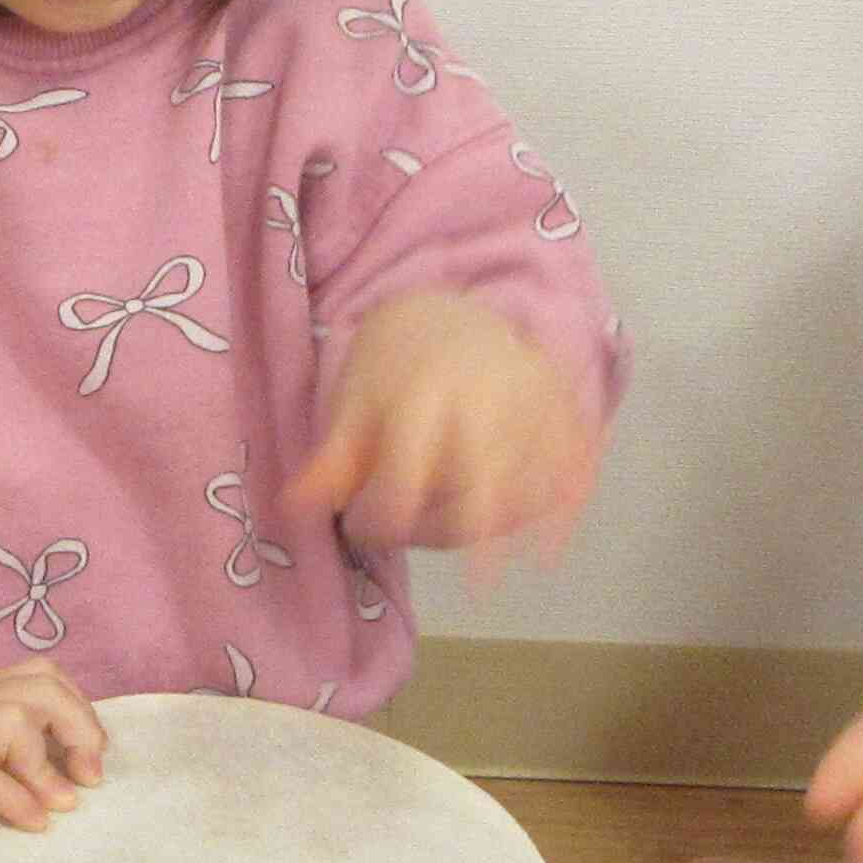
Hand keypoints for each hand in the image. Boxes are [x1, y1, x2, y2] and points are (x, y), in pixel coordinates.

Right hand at [0, 645, 106, 833]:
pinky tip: (29, 823)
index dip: (77, 709)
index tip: (85, 756)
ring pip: (15, 721)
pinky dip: (16, 800)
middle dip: (81, 728)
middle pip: (43, 689)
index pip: (39, 677)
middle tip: (88, 774)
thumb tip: (31, 789)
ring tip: (63, 800)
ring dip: (50, 763)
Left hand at [286, 291, 600, 593]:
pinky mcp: (566, 414)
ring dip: (490, 536)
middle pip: (470, 498)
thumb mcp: (353, 401)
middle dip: (437, 535)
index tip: (359, 528)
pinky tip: (541, 551)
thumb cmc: (394, 366)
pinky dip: (558, 518)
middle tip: (412, 547)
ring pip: (520, 497)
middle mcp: (485, 401)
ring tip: (463, 550)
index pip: (403, 484)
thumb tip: (292, 511)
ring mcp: (532, 408)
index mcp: (424, 397)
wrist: (455, 311)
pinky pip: (570, 478)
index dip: (376, 520)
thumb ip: (332, 460)